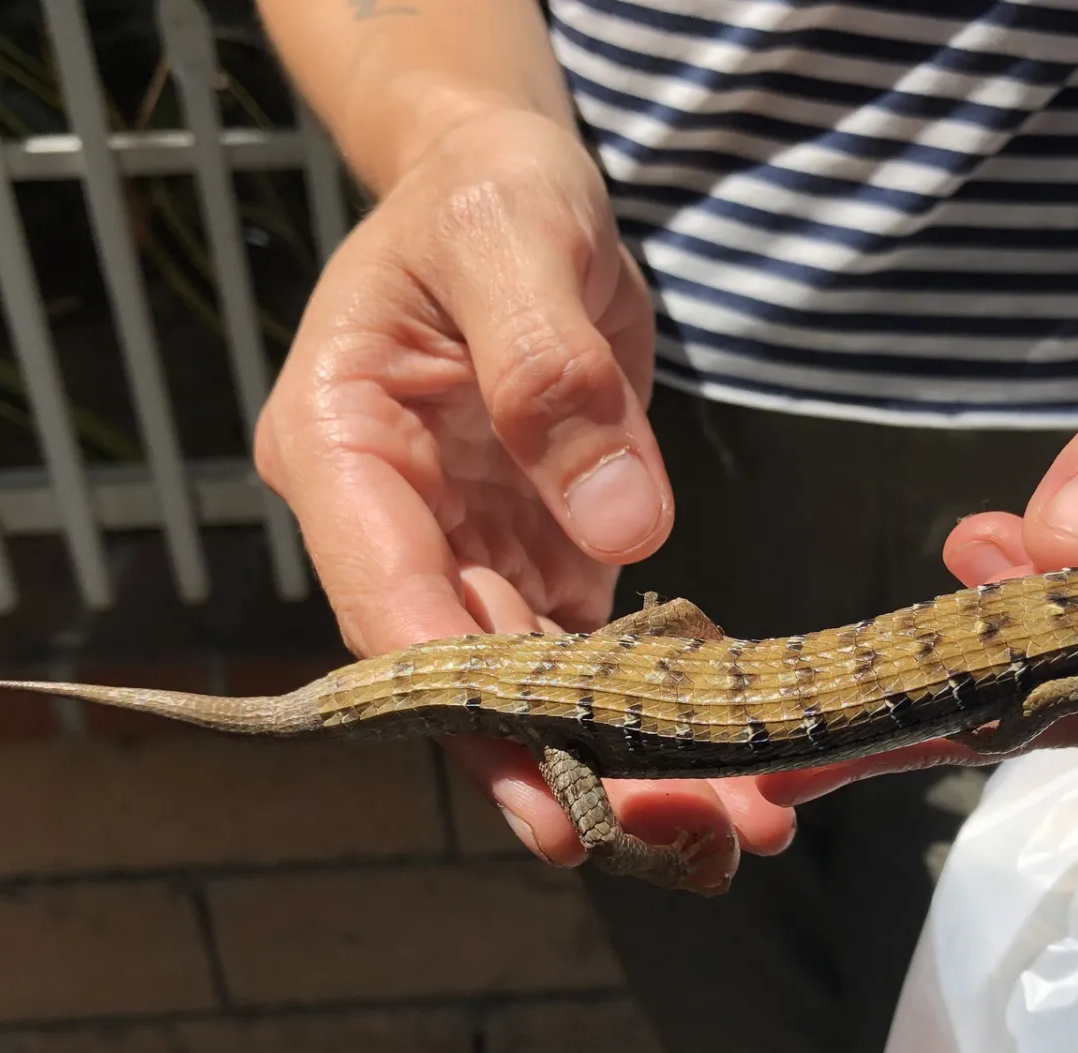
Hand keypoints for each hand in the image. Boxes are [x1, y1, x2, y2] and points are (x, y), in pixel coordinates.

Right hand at [255, 110, 794, 890]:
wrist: (509, 187)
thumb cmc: (488, 193)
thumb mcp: (517, 239)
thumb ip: (551, 374)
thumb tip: (621, 525)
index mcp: (339, 446)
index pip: (384, 604)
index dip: (462, 710)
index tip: (550, 799)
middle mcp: (390, 519)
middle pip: (463, 674)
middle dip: (565, 765)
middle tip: (679, 840)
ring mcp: (461, 544)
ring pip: (531, 681)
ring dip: (623, 755)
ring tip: (736, 821)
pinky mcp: (531, 548)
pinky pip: (586, 643)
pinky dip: (656, 696)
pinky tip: (738, 742)